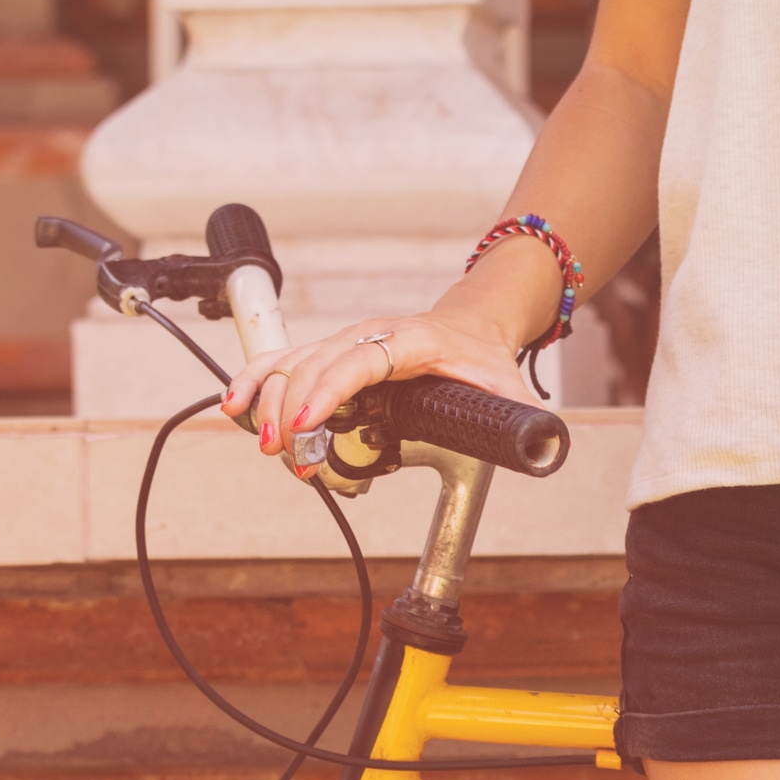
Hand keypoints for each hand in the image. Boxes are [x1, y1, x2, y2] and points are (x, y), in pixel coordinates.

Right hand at [219, 288, 535, 455]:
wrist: (474, 326)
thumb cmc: (484, 359)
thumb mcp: (509, 389)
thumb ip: (525, 420)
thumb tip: (544, 447)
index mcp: (409, 341)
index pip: (360, 361)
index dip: (329, 389)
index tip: (307, 422)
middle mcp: (369, 335)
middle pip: (315, 364)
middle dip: (292, 409)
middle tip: (286, 453)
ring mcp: (345, 343)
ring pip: (292, 361)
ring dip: (267, 397)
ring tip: (255, 437)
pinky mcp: (331, 354)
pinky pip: (285, 362)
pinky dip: (256, 382)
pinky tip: (235, 407)